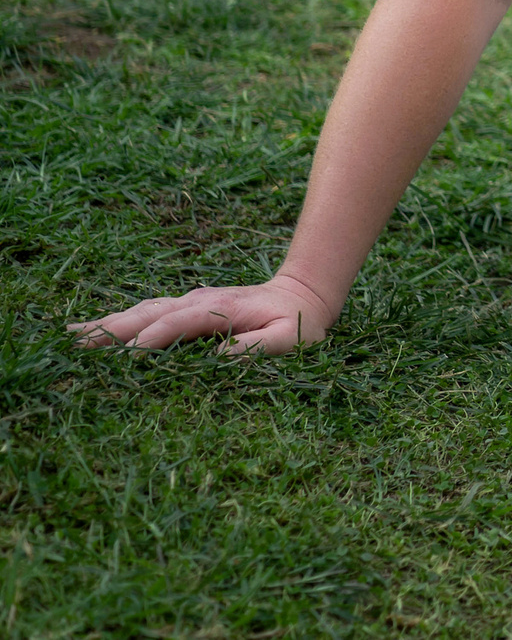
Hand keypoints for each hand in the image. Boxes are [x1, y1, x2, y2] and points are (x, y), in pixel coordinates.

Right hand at [69, 273, 336, 354]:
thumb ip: (259, 347)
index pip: (177, 323)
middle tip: (75, 348)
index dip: (151, 338)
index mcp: (219, 309)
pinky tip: (87, 331)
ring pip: (139, 312)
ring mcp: (186, 303)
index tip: (125, 356)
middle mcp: (196, 302)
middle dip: (112, 331)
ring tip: (68, 339)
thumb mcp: (290, 338)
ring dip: (106, 325)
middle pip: (147, 314)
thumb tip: (220, 358)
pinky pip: (143, 314)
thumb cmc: (298, 323)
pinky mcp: (181, 309)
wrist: (301, 294)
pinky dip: (114, 322)